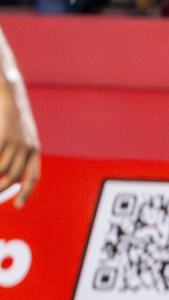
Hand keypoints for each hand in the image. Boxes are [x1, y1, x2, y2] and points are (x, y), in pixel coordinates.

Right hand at [0, 86, 38, 208]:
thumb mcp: (17, 137)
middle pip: (14, 177)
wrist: (9, 94)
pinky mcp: (4, 136)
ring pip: (2, 170)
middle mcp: (28, 147)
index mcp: (34, 149)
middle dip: (1, 190)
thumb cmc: (9, 118)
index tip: (17, 205)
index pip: (32, 176)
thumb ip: (15, 155)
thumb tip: (9, 177)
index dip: (26, 192)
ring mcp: (16, 142)